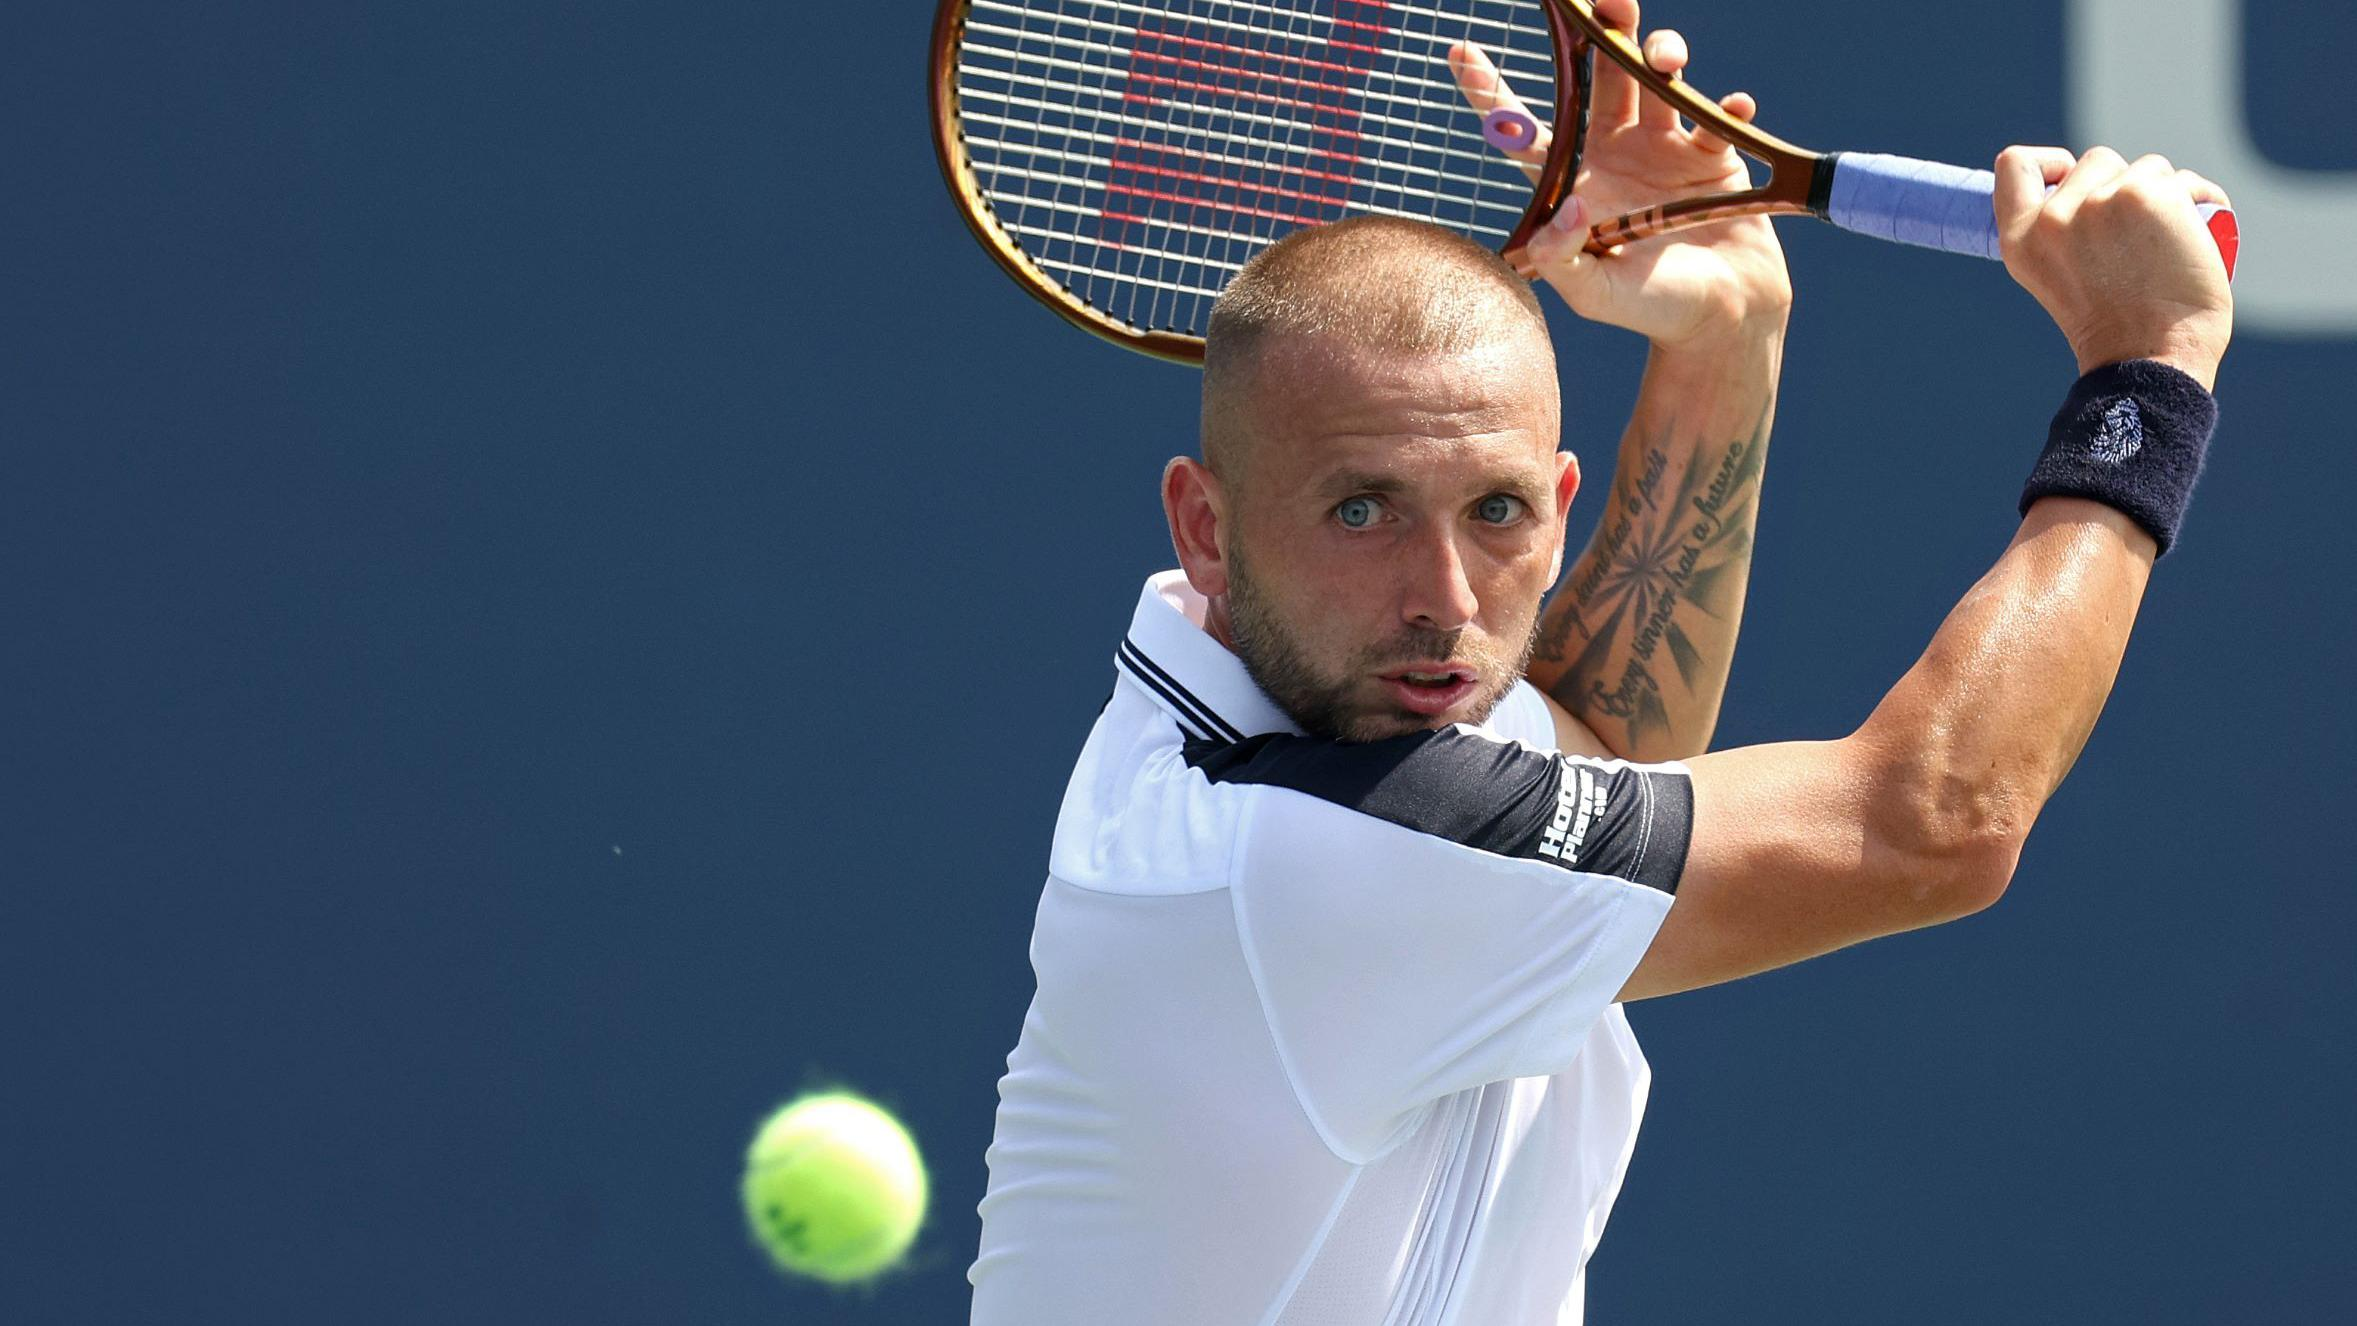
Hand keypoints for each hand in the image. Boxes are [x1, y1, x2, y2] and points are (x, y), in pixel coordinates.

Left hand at [1448, 0, 1789, 348]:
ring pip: (1655, 78)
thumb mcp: (1593, 294)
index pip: (1523, 128)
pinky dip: (1727, 108)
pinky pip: (1718, 116)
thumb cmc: (1647, 309)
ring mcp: (1663, 148)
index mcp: (1573, 180)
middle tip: (1608, 1)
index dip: (1491, 90)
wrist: (1721, 320)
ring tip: (1665, 58)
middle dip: (1601, 34)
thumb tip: (1566, 208)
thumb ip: (1564, 257)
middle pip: (1599, 78)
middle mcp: (1613, 152)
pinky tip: (1731, 111)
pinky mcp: (1713, 155)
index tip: (1459, 53)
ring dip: (1661, 51)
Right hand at [1995, 145, 2234, 388]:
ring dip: (2164, 195)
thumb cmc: (2115, 331)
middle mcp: (2053, 217)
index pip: (2016, 165)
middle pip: (2097, 162)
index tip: (2072, 179)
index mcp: (2019, 240)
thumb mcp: (2060, 279)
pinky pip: (2184, 180)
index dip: (2050, 163)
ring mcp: (2099, 202)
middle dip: (2123, 186)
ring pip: (2145, 168)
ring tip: (2170, 245)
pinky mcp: (2147, 195)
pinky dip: (2200, 200)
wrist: (2151, 359)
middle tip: (2137, 239)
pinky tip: (2201, 231)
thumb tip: (2092, 189)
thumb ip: (2060, 235)